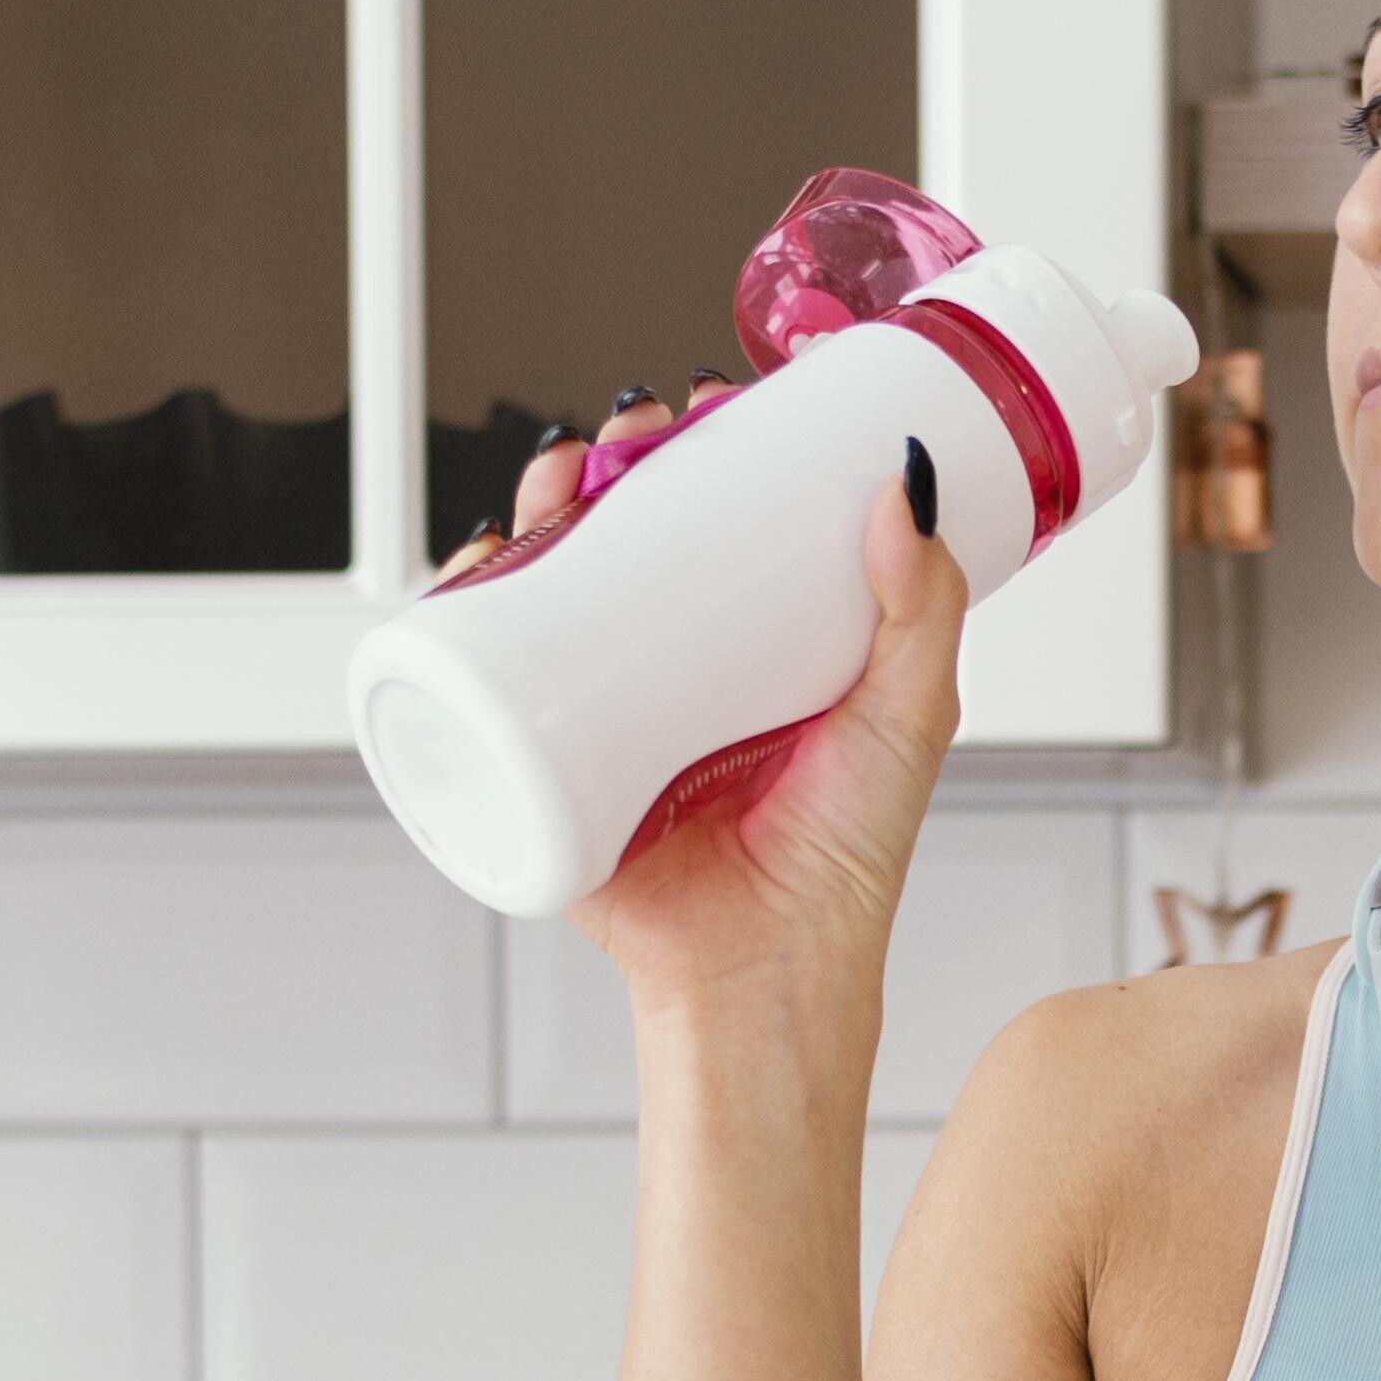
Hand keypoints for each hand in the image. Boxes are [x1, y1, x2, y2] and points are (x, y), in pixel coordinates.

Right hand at [428, 378, 969, 1038]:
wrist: (766, 975)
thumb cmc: (845, 866)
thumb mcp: (905, 715)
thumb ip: (921, 606)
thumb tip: (906, 479)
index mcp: (751, 648)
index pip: (715, 522)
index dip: (701, 454)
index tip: (715, 404)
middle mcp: (668, 670)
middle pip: (618, 536)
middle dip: (607, 463)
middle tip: (632, 431)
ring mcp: (599, 713)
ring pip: (547, 585)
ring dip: (536, 511)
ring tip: (561, 478)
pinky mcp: (542, 764)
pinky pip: (481, 675)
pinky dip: (460, 607)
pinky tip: (473, 559)